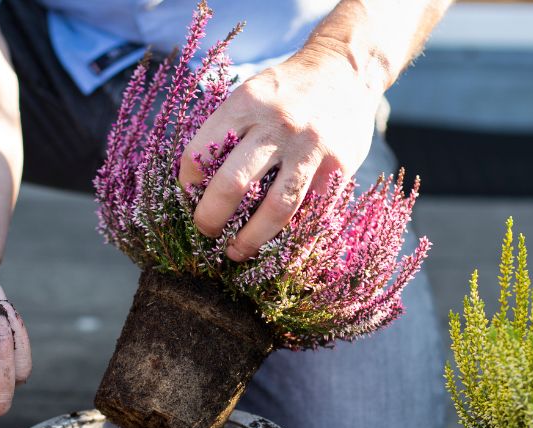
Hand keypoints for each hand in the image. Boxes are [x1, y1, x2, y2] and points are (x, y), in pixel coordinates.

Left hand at [178, 43, 382, 260]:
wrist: (344, 71)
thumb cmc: (286, 91)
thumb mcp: (250, 94)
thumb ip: (226, 131)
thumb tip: (196, 183)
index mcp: (246, 104)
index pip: (202, 153)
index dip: (188, 184)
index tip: (188, 199)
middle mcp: (277, 125)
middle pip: (233, 184)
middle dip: (212, 218)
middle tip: (205, 232)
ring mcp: (310, 148)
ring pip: (275, 209)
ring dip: (250, 239)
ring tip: (236, 251)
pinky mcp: (338, 167)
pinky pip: (310, 212)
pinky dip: (290, 235)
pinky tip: (276, 246)